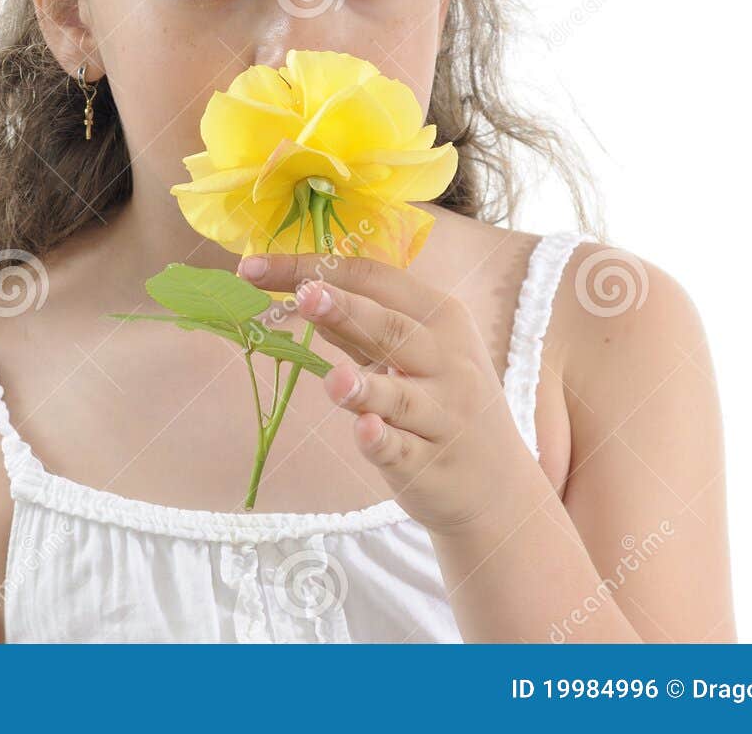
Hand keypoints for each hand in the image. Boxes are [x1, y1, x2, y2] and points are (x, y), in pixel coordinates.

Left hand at [237, 251, 536, 536]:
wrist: (497, 485)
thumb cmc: (443, 402)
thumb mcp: (412, 354)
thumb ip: (361, 326)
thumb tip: (303, 289)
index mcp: (440, 318)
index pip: (375, 279)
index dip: (316, 268)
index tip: (254, 267)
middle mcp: (447, 362)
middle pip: (394, 329)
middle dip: (348, 309)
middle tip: (304, 295)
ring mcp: (442, 415)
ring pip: (400, 396)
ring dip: (366, 386)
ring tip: (333, 379)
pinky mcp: (430, 464)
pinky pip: (402, 450)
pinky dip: (383, 440)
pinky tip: (364, 431)